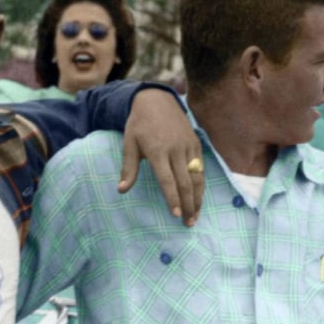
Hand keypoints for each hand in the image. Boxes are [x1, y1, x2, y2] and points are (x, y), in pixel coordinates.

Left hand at [119, 88, 204, 225]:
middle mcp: (176, 150)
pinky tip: (199, 198)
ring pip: (197, 177)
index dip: (172, 198)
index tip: (176, 214)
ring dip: (198, 198)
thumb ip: (128, 168)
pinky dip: (201, 185)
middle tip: (188, 223)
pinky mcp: (196, 144)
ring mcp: (188, 146)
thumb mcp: (129, 143)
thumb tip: (121, 189)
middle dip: (188, 205)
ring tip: (196, 215)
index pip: (168, 180)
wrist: (157, 100)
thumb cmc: (139, 124)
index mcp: (157, 151)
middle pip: (185, 183)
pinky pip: (200, 168)